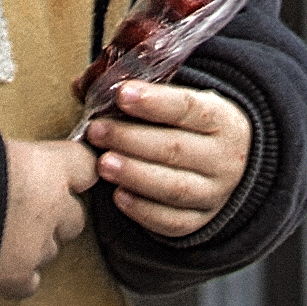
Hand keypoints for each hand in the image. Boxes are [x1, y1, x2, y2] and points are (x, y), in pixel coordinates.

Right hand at [0, 138, 97, 298]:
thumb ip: (19, 160)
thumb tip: (19, 165)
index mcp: (48, 169)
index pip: (86, 168)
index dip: (74, 173)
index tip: (65, 177)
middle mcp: (53, 209)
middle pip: (74, 218)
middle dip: (54, 217)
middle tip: (22, 211)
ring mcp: (38, 247)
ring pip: (50, 250)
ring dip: (32, 245)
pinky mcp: (18, 277)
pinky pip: (29, 281)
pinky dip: (16, 275)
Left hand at [85, 82, 251, 237]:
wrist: (224, 164)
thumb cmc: (187, 126)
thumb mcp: (177, 101)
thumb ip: (134, 91)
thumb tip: (82, 84)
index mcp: (222, 119)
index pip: (189, 108)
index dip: (154, 102)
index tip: (121, 94)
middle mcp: (224, 157)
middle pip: (176, 148)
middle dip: (131, 139)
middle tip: (96, 131)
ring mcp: (215, 192)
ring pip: (175, 187)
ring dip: (135, 175)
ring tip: (103, 164)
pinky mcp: (201, 220)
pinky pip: (173, 221)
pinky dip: (144, 210)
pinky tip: (119, 196)